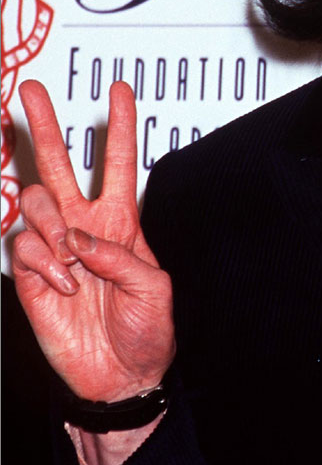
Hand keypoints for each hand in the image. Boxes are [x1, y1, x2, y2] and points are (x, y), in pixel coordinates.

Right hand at [12, 80, 174, 401]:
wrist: (121, 374)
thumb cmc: (146, 332)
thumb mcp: (155, 289)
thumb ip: (121, 256)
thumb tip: (78, 238)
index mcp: (121, 224)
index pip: (120, 164)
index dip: (121, 127)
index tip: (121, 90)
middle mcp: (84, 228)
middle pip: (58, 164)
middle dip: (43, 124)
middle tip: (30, 90)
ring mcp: (54, 248)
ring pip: (36, 201)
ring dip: (53, 224)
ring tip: (72, 260)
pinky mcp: (30, 274)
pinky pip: (23, 246)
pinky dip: (44, 263)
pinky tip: (63, 284)